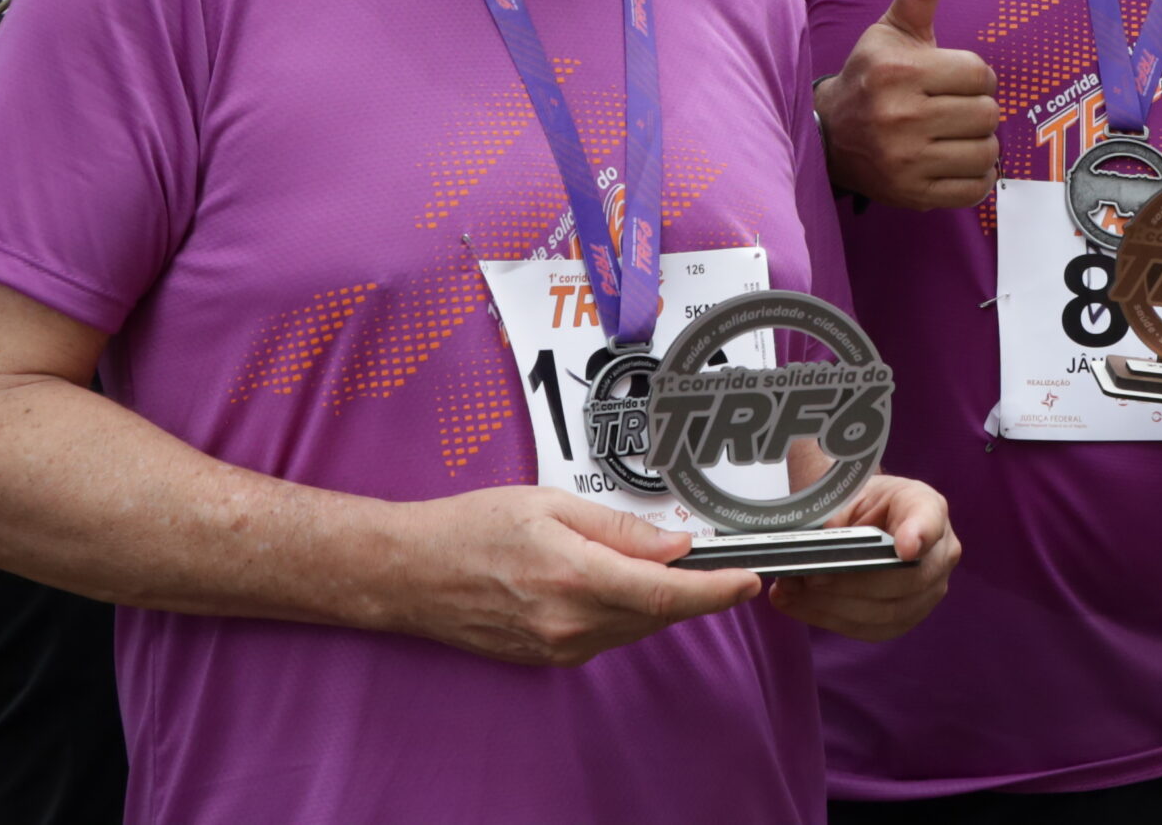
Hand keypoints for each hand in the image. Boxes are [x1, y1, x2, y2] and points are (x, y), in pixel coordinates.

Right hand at [385, 486, 760, 666]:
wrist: (411, 572)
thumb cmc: (470, 528)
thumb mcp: (550, 503)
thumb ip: (619, 527)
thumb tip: (674, 543)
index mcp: (574, 577)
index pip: (665, 593)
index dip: (716, 590)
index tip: (749, 580)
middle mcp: (569, 622)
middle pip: (657, 612)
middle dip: (690, 586)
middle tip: (707, 555)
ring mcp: (558, 647)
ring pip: (635, 626)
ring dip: (655, 598)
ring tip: (645, 560)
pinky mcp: (549, 658)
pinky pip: (607, 635)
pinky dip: (623, 610)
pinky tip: (607, 581)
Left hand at [767, 474, 959, 640]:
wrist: (869, 521)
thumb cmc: (864, 503)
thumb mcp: (851, 493)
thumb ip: (841, 513)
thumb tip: (825, 539)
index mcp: (928, 508)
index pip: (930, 522)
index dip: (919, 535)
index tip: (904, 547)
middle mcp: (940, 554)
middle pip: (905, 580)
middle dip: (851, 582)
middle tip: (810, 576)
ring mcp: (929, 592)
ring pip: (885, 612)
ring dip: (832, 605)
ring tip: (790, 591)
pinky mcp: (905, 619)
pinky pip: (870, 629)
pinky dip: (828, 618)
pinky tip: (797, 605)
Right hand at [814, 0, 1000, 209]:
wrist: (830, 135)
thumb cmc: (870, 75)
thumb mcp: (892, 29)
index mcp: (899, 72)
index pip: (980, 74)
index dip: (975, 75)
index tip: (954, 79)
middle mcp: (900, 117)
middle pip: (987, 114)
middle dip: (978, 108)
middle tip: (954, 107)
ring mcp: (905, 161)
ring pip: (986, 151)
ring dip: (979, 142)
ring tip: (955, 133)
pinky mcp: (912, 194)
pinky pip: (975, 188)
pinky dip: (975, 176)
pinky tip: (953, 159)